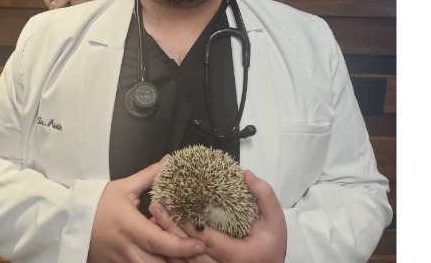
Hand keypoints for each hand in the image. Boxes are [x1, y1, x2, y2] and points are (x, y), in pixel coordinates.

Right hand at [88, 157, 206, 262]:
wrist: (70, 220)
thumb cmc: (97, 203)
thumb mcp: (124, 187)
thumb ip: (149, 176)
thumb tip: (169, 162)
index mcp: (130, 226)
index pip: (160, 241)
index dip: (182, 246)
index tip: (200, 243)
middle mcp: (126, 248)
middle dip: (180, 262)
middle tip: (200, 255)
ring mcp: (121, 261)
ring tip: (184, 259)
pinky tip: (164, 258)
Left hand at [149, 170, 285, 262]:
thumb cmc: (272, 245)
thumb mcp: (275, 220)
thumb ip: (264, 196)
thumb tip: (247, 176)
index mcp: (236, 254)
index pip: (206, 239)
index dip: (189, 222)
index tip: (176, 204)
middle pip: (189, 249)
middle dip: (170, 227)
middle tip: (156, 206)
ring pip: (184, 259)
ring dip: (167, 238)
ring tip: (155, 217)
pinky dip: (171, 250)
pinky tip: (161, 234)